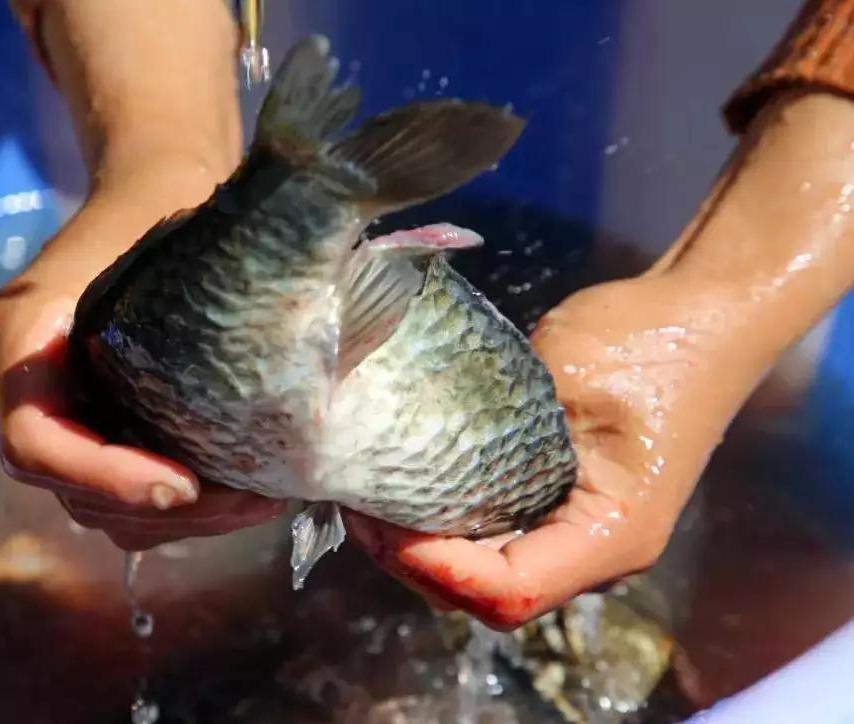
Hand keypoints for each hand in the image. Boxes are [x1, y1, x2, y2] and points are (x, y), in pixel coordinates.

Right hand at [0, 0, 284, 550]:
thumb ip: (192, 296)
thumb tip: (293, 352)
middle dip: (161, 510)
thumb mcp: (165, 234)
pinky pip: (131, 499)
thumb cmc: (162, 207)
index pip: (34, 442)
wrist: (155, 190)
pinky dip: (187, 512)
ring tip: (260, 501)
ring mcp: (66, 416)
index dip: (104, 478)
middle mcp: (31, 389)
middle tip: (248, 501)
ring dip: (182, 522)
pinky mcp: (104, 431)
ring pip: (104, 509)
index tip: (183, 486)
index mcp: (25, 338)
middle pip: (71, 490)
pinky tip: (247, 492)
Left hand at [344, 273, 755, 628]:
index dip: (434, 566)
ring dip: (426, 551)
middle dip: (415, 563)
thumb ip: (496, 426)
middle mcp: (598, 552)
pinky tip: (410, 488)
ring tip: (371, 501)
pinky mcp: (568, 507)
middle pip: (490, 596)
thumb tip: (405, 448)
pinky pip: (500, 541)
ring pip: (490, 577)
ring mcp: (583, 533)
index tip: (378, 518)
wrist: (705, 314)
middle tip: (358, 508)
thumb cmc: (648, 340)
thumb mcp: (565, 375)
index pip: (506, 590)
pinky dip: (449, 528)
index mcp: (611, 533)